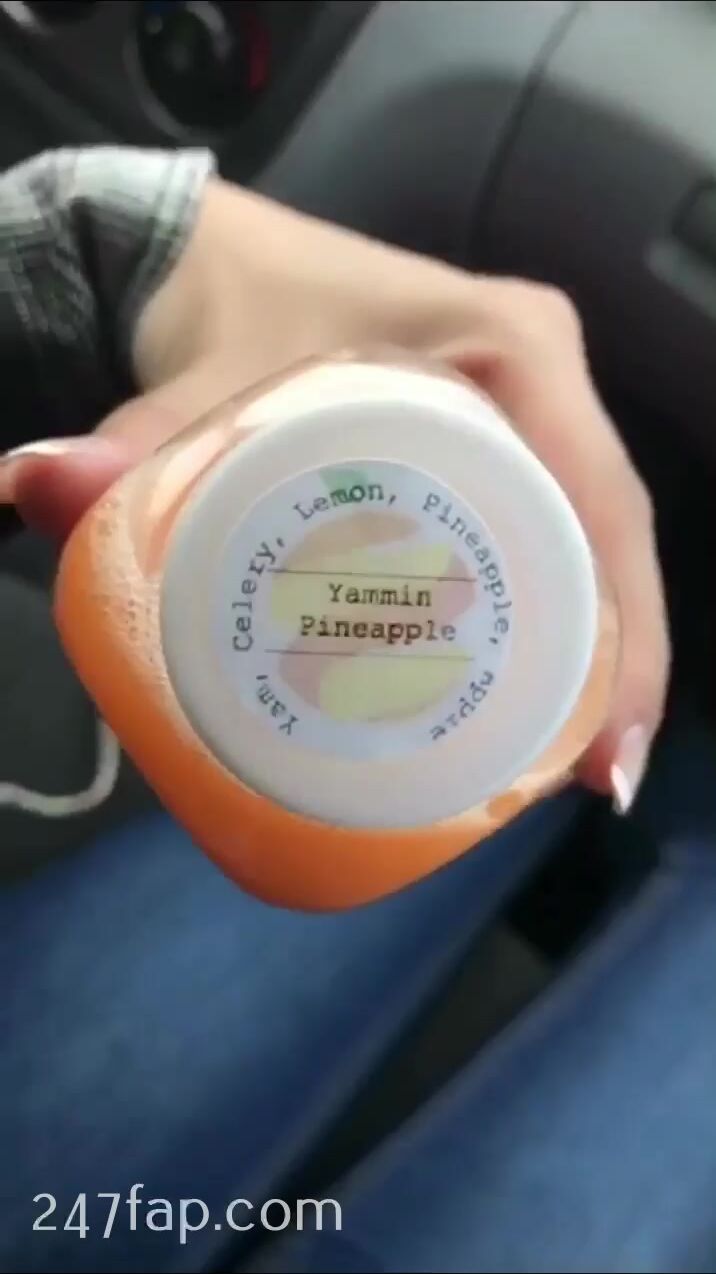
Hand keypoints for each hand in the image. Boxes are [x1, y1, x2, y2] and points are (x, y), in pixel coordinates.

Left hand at [0, 177, 669, 809]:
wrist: (217, 261)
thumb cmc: (233, 307)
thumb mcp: (195, 386)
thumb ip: (129, 445)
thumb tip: (25, 488)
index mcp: (514, 347)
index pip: (598, 501)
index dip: (624, 631)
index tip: (603, 749)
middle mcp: (546, 377)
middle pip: (610, 537)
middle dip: (618, 663)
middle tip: (591, 778)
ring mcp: (534, 409)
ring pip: (594, 544)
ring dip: (601, 652)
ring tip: (577, 764)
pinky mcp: (503, 439)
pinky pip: (556, 534)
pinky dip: (563, 615)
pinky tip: (548, 697)